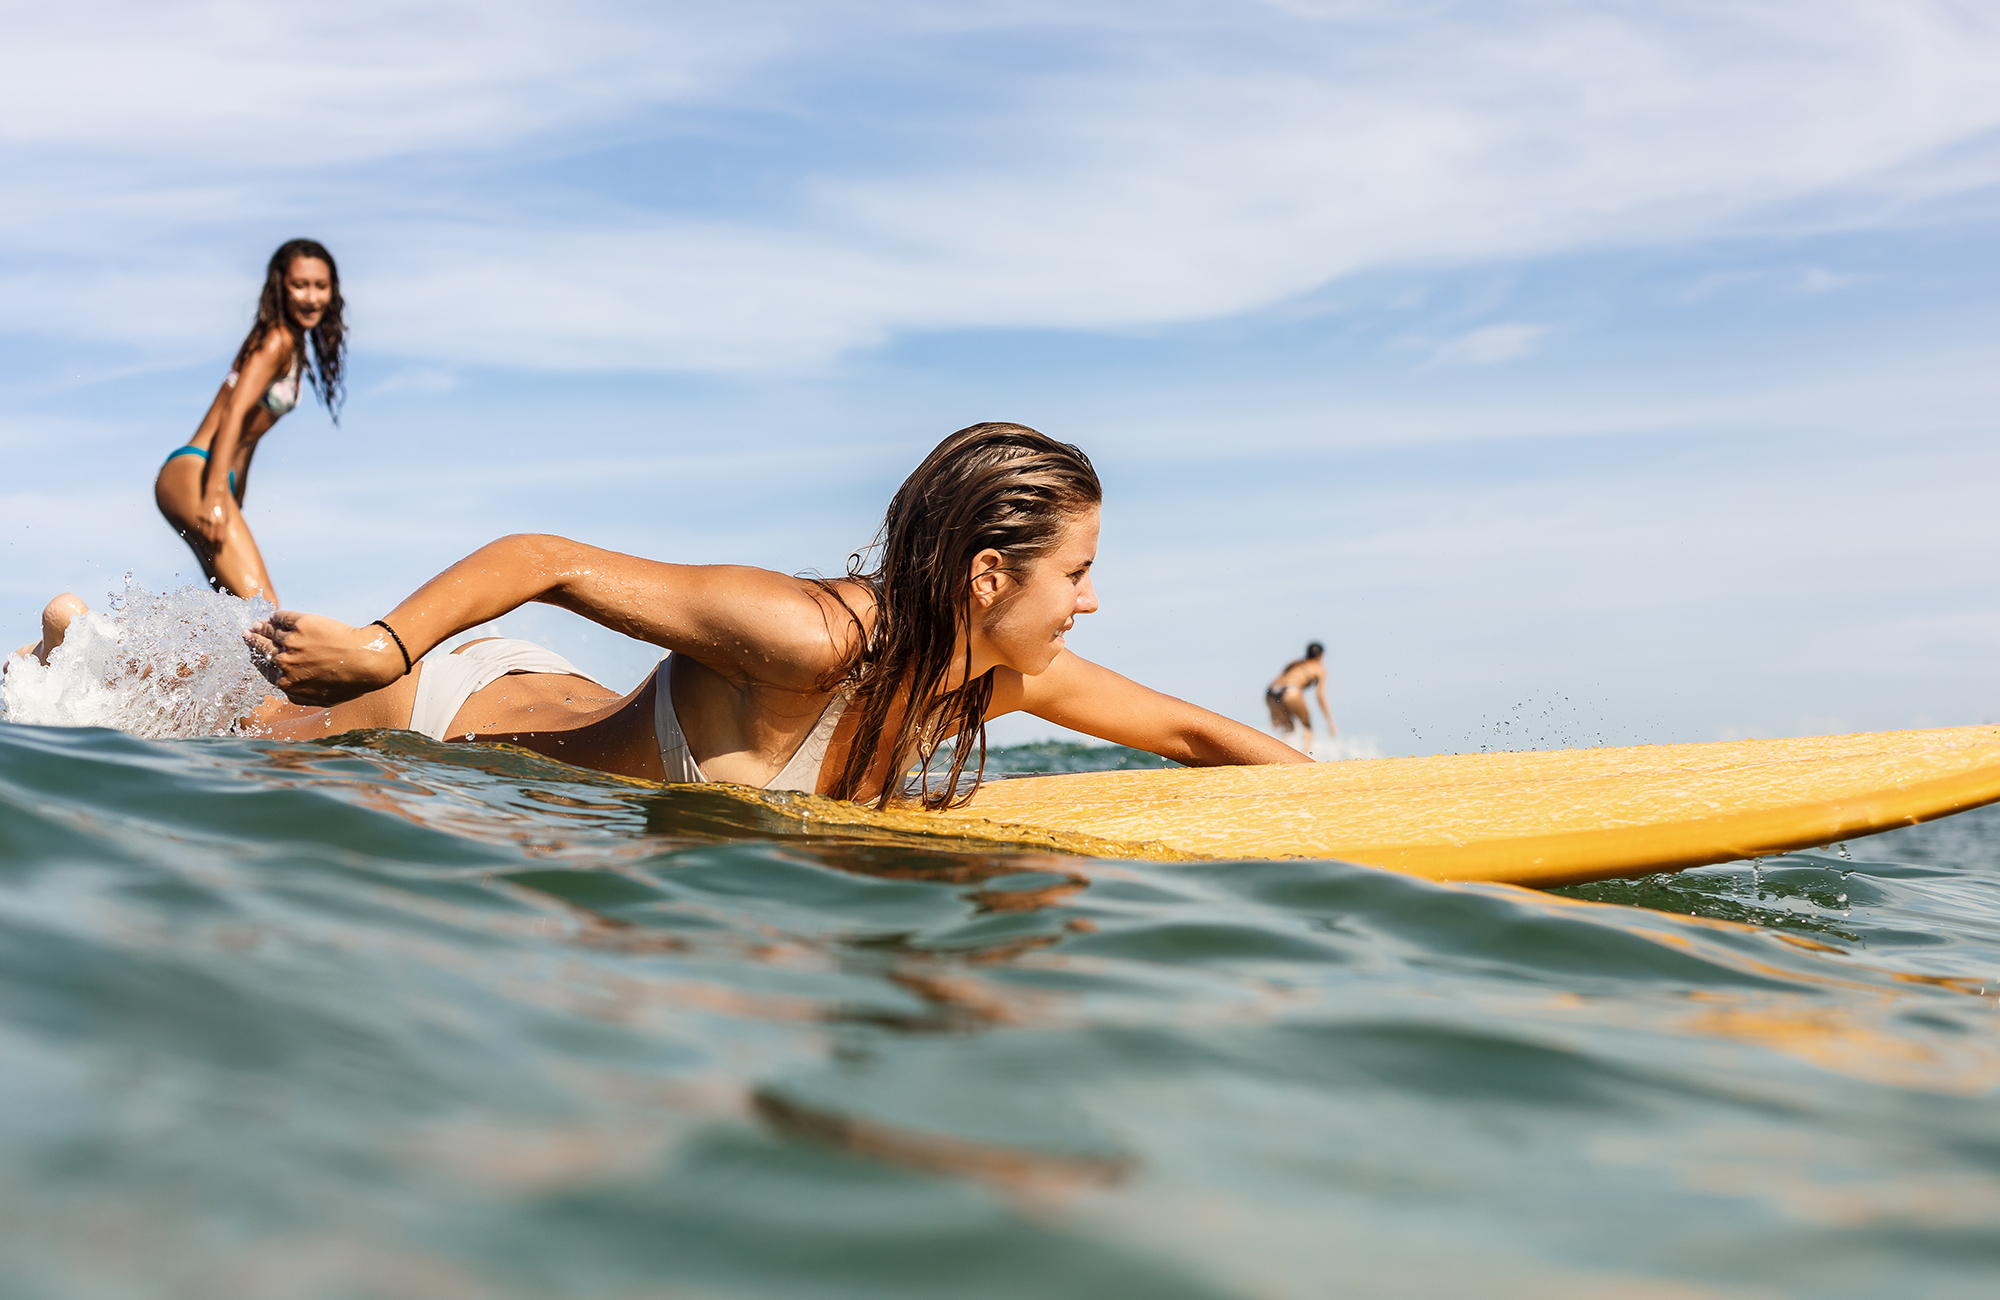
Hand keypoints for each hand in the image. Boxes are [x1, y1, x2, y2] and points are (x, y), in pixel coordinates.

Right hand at [194, 491, 231, 546]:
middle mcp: (213, 520)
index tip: (218, 551)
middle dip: (211, 546)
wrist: (216, 492)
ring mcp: (205, 517)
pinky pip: (198, 527)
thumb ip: (223, 527)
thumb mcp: (226, 516)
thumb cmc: (223, 506)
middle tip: (211, 552)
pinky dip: (199, 534)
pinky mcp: (199, 514)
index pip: (219, 538)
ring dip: (204, 542)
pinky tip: (200, 539)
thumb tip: (221, 539)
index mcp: (222, 521)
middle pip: (211, 537)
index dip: (218, 546)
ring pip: (203, 533)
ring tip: (206, 548)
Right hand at [245, 611, 407, 704]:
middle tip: (248, 633)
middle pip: (262, 649)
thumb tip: (286, 692)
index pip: (264, 668)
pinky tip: (275, 616)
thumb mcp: (323, 699)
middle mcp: (284, 662)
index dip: (258, 659)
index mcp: (286, 682)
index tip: (255, 653)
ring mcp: (292, 642)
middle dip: (253, 641)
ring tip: (259, 624)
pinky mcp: (302, 624)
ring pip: (270, 632)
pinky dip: (277, 616)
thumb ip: (300, 696)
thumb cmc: (351, 682)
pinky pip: (283, 617)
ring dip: (263, 627)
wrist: (368, 660)